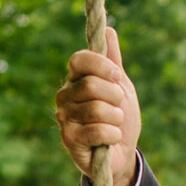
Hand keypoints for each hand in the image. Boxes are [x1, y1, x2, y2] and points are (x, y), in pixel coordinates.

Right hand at [55, 26, 140, 185]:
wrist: (121, 154)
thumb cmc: (119, 118)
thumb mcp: (121, 87)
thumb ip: (113, 62)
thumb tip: (110, 30)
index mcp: (75, 79)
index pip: (79, 60)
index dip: (101, 65)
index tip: (117, 76)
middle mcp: (65, 96)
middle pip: (91, 85)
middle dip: (115, 97)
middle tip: (119, 108)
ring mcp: (64, 118)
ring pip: (96, 109)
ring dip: (116, 118)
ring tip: (115, 124)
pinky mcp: (69, 139)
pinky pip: (97, 131)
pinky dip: (113, 135)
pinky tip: (111, 139)